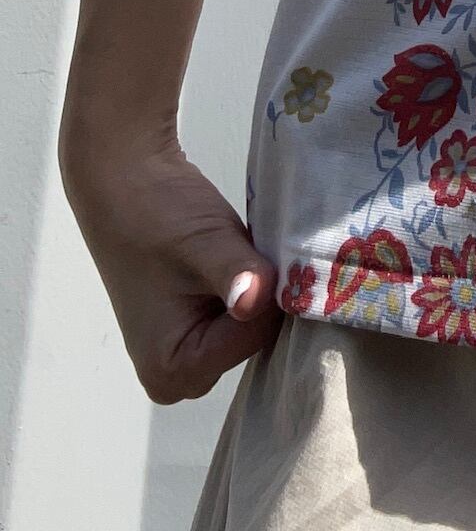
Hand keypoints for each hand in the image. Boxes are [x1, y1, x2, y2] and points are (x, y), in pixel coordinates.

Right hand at [58, 113, 283, 402]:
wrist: (127, 180)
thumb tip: (255, 301)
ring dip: (258, 287)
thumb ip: (235, 273)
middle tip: (243, 251)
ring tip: (235, 252)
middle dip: (263, 295)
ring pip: (253, 325)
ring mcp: (186, 352)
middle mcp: (178, 377)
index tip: (251, 256)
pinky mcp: (195, 326)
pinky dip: (250, 285)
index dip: (265, 294)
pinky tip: (234, 257)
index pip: (253, 339)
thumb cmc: (157, 213)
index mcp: (171, 372)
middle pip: (254, 338)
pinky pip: (242, 315)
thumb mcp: (205, 242)